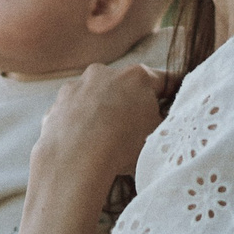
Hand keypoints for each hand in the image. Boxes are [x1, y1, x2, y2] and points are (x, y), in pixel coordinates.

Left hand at [31, 61, 165, 192]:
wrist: (74, 160)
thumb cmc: (123, 147)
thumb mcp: (159, 134)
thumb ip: (164, 120)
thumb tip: (162, 117)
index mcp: (136, 76)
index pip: (164, 81)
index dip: (174, 93)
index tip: (178, 101)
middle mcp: (103, 73)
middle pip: (127, 87)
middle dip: (134, 104)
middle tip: (140, 129)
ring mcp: (76, 87)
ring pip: (97, 98)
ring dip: (104, 113)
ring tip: (108, 142)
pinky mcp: (56, 105)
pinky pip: (74, 114)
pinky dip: (80, 125)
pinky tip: (85, 146)